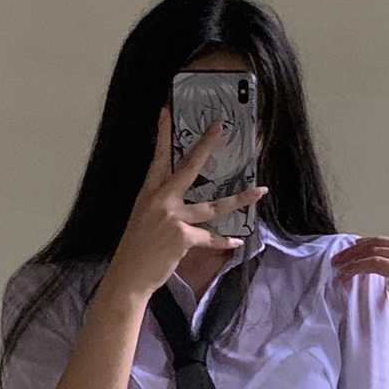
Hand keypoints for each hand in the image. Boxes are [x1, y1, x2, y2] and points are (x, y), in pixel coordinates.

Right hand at [105, 107, 267, 300]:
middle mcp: (160, 200)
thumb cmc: (135, 250)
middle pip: (188, 168)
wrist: (128, 276)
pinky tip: (237, 241)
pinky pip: (210, 237)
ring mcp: (172, 217)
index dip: (162, 134)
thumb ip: (160, 205)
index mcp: (148, 194)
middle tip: (220, 128)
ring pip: (213, 205)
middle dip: (205, 146)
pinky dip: (224, 241)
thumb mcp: (142, 218)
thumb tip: (179, 199)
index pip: (157, 158)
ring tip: (260, 191)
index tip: (166, 112)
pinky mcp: (183, 236)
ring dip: (239, 199)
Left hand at [330, 236, 388, 331]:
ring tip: (339, 266)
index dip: (369, 246)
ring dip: (353, 258)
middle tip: (340, 257)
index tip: (355, 252)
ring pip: (375, 250)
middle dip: (356, 249)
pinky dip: (359, 267)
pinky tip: (348, 274)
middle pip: (380, 242)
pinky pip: (377, 264)